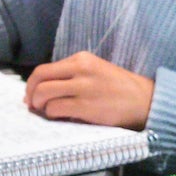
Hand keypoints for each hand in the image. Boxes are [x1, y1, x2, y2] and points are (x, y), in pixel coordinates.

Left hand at [25, 52, 153, 129]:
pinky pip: (55, 109)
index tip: (31, 94)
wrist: (145, 100)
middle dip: (30, 93)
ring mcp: (83, 87)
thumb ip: (73, 75)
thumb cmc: (120, 89)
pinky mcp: (86, 106)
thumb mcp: (96, 71)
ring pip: (44, 93)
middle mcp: (80, 69)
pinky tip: (59, 117)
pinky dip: (52, 114)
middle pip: (40, 78)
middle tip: (31, 105)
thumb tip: (45, 89)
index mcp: (81, 59)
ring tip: (45, 112)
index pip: (45, 69)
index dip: (32, 83)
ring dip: (39, 105)